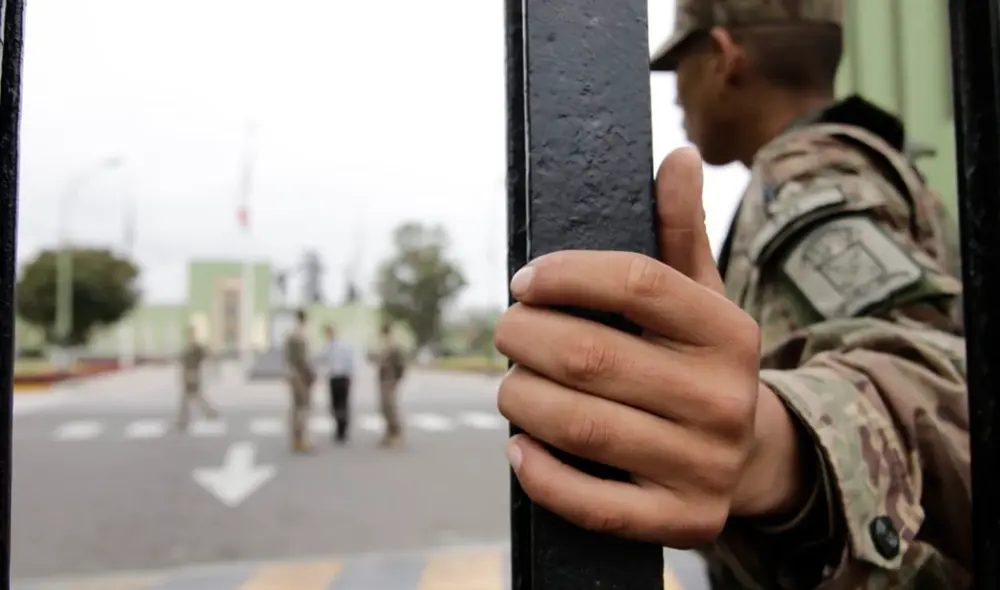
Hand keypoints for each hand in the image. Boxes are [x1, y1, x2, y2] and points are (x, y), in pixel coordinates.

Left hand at [494, 147, 804, 547]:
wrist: (752, 458)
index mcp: (727, 332)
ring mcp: (704, 465)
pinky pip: (595, 504)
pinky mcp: (683, 521)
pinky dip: (542, 474)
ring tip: (509, 385)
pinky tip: (519, 447)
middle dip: (525, 338)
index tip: (524, 280)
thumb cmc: (700, 363)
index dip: (566, 274)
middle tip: (505, 331)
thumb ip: (681, 232)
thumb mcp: (700, 297)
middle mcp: (723, 398)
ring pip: (581, 426)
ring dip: (521, 400)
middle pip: (591, 356)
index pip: (636, 283)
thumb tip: (679, 156)